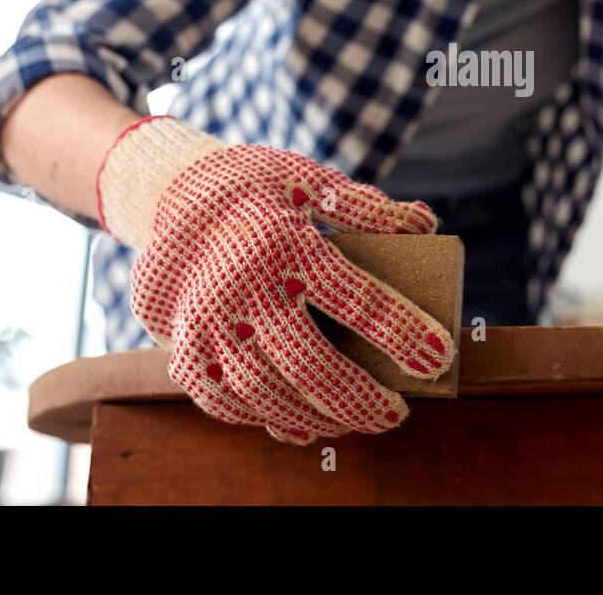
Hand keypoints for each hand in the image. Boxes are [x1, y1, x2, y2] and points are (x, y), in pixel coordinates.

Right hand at [95, 115, 454, 444]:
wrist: (165, 192)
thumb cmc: (250, 186)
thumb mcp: (306, 177)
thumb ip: (365, 207)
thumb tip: (425, 224)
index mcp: (280, 241)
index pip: (354, 298)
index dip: (400, 332)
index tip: (437, 356)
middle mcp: (238, 287)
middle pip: (308, 362)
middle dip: (360, 396)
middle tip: (397, 413)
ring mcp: (205, 325)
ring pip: (265, 393)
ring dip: (317, 417)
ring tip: (356, 422)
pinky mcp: (183, 350)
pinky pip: (226, 402)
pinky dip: (266, 419)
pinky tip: (301, 426)